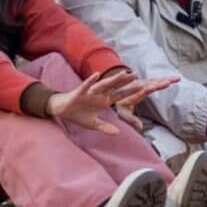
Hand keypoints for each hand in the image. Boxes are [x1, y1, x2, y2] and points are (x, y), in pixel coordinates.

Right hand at [47, 71, 176, 134]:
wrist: (62, 110)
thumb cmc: (77, 114)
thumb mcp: (93, 124)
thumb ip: (106, 127)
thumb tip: (118, 132)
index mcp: (104, 101)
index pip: (120, 96)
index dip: (131, 93)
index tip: (144, 89)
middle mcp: (99, 94)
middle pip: (115, 88)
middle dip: (126, 83)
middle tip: (138, 76)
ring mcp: (90, 92)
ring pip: (103, 85)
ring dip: (113, 79)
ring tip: (123, 74)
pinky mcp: (79, 92)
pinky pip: (86, 86)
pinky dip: (90, 81)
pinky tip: (96, 75)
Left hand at [113, 75, 178, 131]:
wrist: (114, 94)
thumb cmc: (120, 107)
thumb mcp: (123, 115)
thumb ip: (131, 120)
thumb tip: (140, 128)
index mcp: (131, 94)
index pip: (140, 91)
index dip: (148, 89)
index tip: (155, 87)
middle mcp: (137, 87)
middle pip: (151, 84)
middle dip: (160, 83)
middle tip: (170, 82)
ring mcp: (142, 83)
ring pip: (155, 81)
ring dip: (166, 79)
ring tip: (177, 79)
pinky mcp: (146, 83)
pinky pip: (156, 81)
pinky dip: (165, 79)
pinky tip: (175, 79)